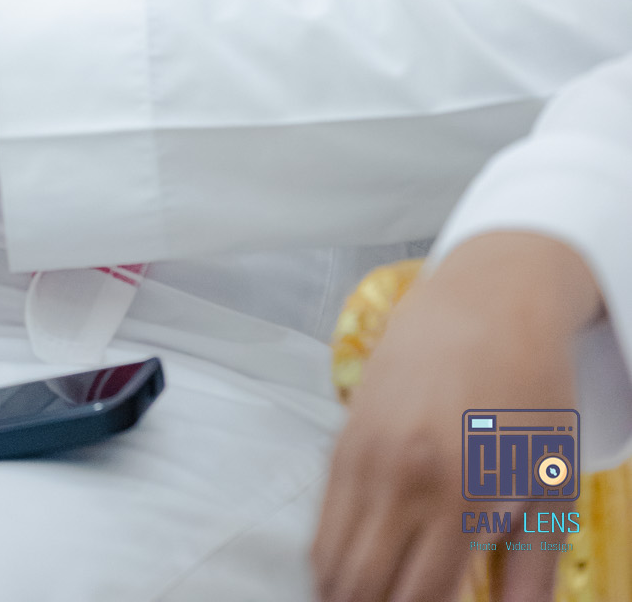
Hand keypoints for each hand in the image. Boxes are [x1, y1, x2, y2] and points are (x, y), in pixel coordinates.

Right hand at [312, 231, 601, 601]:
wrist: (484, 299)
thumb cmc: (530, 389)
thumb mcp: (550, 481)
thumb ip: (531, 569)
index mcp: (461, 495)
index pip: (419, 600)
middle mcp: (401, 477)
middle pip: (363, 588)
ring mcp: (364, 454)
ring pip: (330, 560)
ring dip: (343, 595)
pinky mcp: (343, 434)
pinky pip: (322, 518)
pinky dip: (330, 559)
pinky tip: (353, 576)